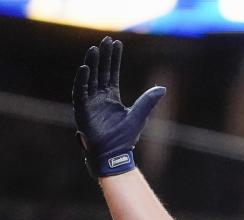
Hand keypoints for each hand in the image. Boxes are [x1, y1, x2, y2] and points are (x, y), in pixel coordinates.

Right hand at [72, 36, 164, 178]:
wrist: (115, 155)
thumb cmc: (126, 138)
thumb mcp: (140, 114)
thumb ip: (148, 100)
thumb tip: (162, 87)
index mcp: (111, 97)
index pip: (112, 72)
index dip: (114, 59)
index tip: (116, 43)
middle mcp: (99, 97)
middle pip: (100, 71)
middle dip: (103, 56)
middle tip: (105, 40)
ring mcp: (89, 103)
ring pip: (89, 78)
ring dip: (91, 64)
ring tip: (94, 49)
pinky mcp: (82, 111)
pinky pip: (80, 92)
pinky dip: (82, 80)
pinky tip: (85, 68)